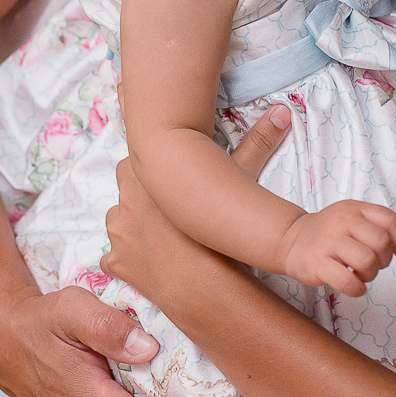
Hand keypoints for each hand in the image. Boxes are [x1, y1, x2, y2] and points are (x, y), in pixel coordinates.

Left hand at [101, 100, 294, 326]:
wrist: (203, 284)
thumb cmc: (216, 228)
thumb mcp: (239, 181)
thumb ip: (257, 144)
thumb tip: (282, 111)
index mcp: (143, 174)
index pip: (134, 152)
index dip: (152, 160)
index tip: (165, 168)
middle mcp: (123, 200)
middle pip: (126, 185)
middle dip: (142, 192)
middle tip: (168, 205)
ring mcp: (117, 233)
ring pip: (118, 221)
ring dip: (134, 224)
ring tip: (161, 234)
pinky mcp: (116, 263)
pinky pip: (113, 258)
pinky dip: (126, 260)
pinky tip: (147, 263)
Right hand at [279, 201, 395, 297]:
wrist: (290, 240)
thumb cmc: (328, 234)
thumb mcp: (351, 218)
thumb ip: (376, 225)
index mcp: (355, 209)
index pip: (390, 219)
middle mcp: (342, 221)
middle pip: (381, 242)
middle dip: (384, 260)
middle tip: (373, 265)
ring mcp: (329, 241)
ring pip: (367, 261)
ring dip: (370, 275)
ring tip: (360, 275)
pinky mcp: (318, 263)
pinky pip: (348, 282)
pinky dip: (357, 289)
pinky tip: (353, 286)